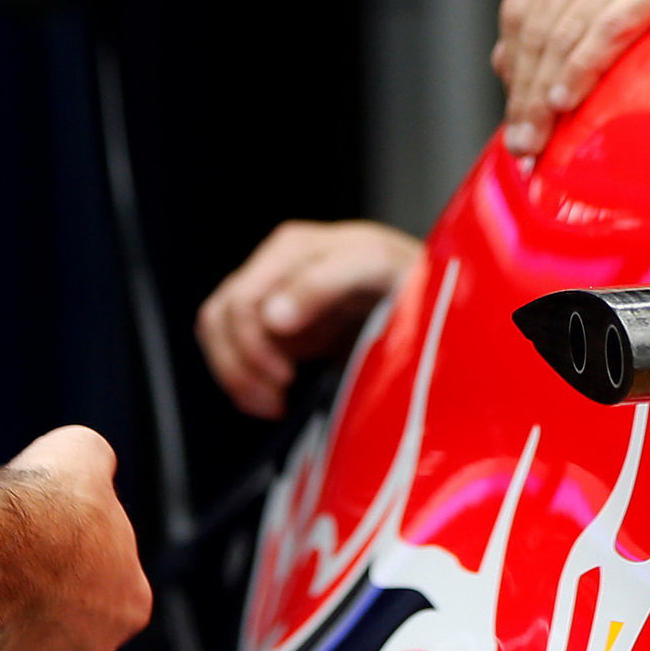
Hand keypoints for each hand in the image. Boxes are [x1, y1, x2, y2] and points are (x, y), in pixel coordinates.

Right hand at [0, 427, 151, 650]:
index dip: (71, 568)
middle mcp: (102, 649)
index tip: (43, 552)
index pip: (104, 588)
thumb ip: (96, 467)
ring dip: (14, 634)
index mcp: (132, 602)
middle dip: (45, 610)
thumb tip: (92, 465)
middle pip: (69, 630)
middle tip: (14, 578)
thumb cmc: (44, 504)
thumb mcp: (84, 456)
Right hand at [197, 220, 420, 418]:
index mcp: (299, 247)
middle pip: (225, 317)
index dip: (257, 344)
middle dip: (246, 364)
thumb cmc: (414, 281)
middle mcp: (278, 264)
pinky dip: (239, 376)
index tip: (286, 377)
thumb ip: (326, 284)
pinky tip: (269, 397)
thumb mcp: (381, 272)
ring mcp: (272, 290)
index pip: (246, 300)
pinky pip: (228, 344)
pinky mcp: (272, 319)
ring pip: (217, 331)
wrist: (432, 299)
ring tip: (272, 402)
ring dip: (236, 373)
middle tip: (279, 397)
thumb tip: (272, 317)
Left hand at [493, 0, 649, 159]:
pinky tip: (569, 103)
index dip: (514, 75)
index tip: (516, 127)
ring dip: (547, 97)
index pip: (521, 12)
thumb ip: (556, 18)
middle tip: (526, 148)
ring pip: (566, 34)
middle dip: (527, 96)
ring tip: (543, 141)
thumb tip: (505, 67)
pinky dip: (583, 69)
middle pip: (539, 27)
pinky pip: (608, 30)